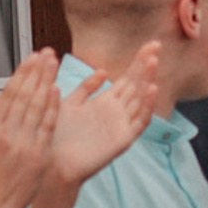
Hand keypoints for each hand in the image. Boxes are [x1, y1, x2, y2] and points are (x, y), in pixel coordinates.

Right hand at [0, 51, 62, 207]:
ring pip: (37, 106)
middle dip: (37, 70)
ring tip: (54, 65)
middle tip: (47, 53)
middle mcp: (6, 133)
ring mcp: (23, 144)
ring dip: (47, 82)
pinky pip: (47, 126)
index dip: (22, 72)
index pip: (9, 91)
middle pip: (25, 94)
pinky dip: (52, 107)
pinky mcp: (38, 155)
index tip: (32, 57)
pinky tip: (57, 91)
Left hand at [49, 46, 161, 188]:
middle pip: (137, 85)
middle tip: (156, 46)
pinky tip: (151, 90)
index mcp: (105, 103)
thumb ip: (86, 88)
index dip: (138, 62)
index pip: (128, 78)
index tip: (149, 44)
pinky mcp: (122, 140)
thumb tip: (102, 71)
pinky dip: (147, 107)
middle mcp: (116, 113)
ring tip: (153, 61)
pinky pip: (138, 122)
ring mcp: (121, 126)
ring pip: (140, 99)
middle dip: (146, 66)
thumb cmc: (56, 136)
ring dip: (147, 80)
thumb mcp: (70, 104)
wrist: (51, 163)